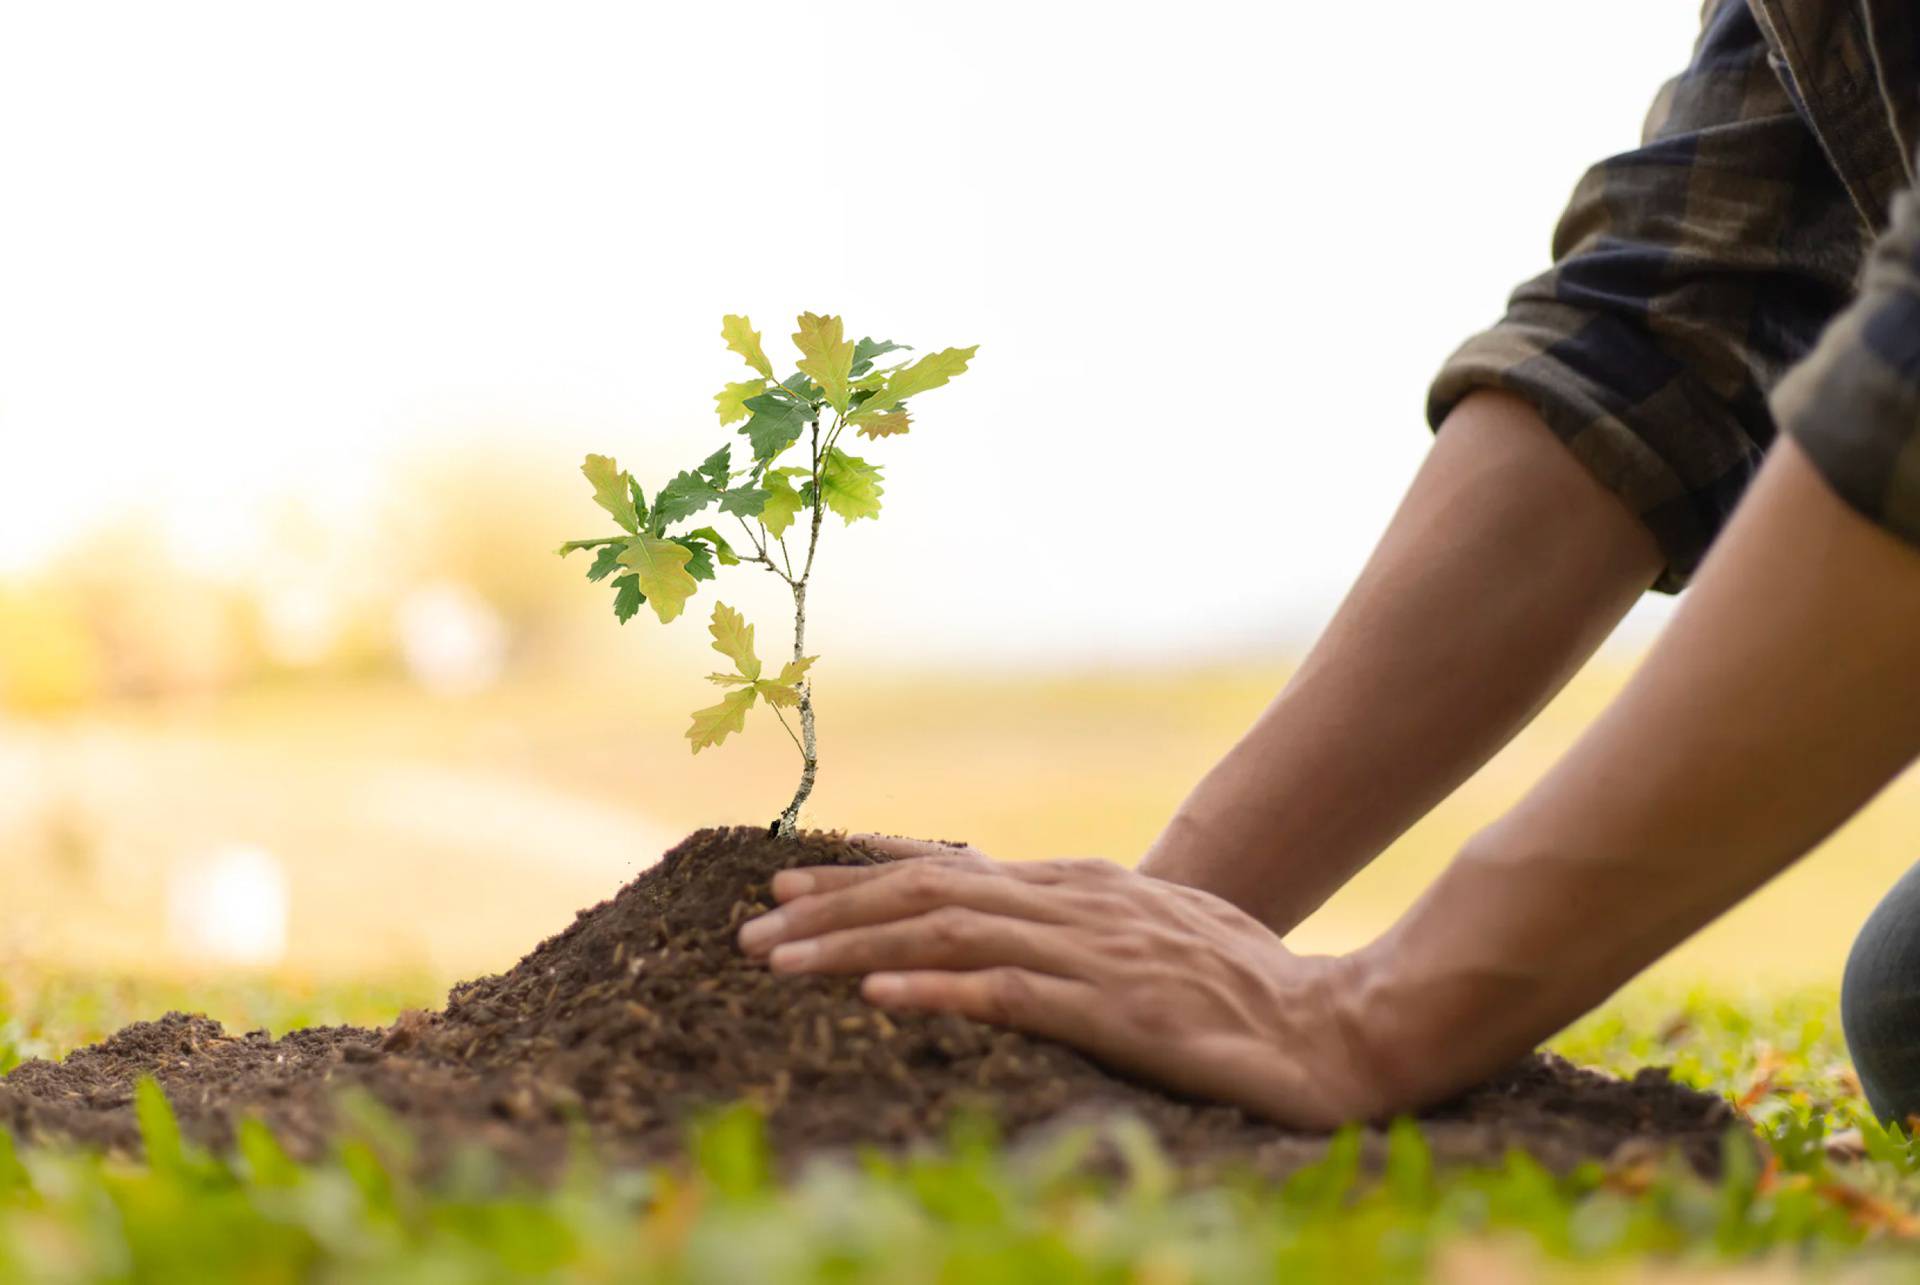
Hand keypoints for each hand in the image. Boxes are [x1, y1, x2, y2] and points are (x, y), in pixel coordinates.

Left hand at [737, 837, 1389, 1128]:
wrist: (1343, 1027)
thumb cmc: (1249, 991)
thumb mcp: (1154, 938)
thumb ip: (1082, 925)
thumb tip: (1010, 926)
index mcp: (1082, 888)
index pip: (952, 869)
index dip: (864, 874)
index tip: (791, 882)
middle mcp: (1078, 905)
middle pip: (930, 893)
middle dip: (832, 909)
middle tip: (751, 929)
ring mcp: (1098, 955)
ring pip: (951, 933)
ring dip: (856, 945)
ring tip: (777, 963)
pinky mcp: (1120, 1013)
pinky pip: (1013, 994)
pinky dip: (940, 989)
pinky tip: (879, 998)